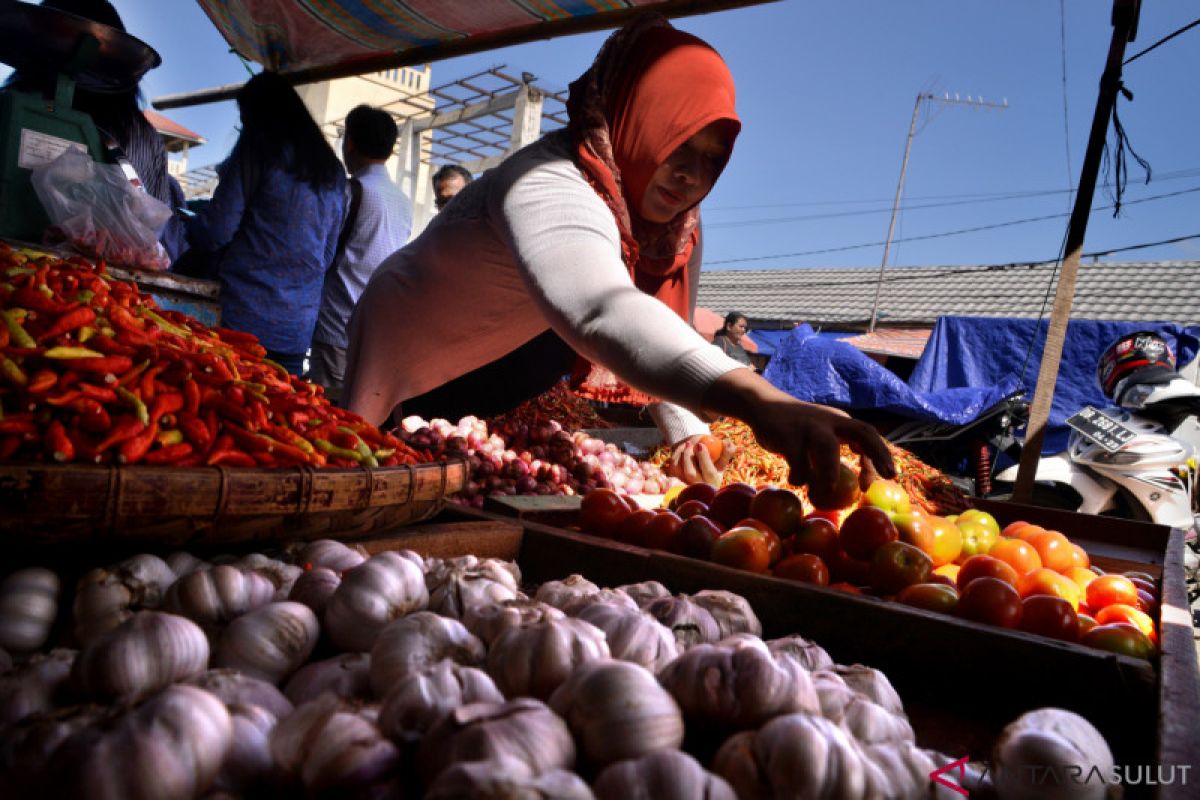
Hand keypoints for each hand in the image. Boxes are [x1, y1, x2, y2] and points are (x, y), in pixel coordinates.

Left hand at [666, 434, 735, 485]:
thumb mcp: (721, 462)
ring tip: (688, 444)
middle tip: (691, 444)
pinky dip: (676, 455)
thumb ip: (726, 453)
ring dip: (682, 454)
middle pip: (691, 473)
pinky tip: (683, 447)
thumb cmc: (714, 467)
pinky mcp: (676, 479)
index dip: (704, 458)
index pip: (709, 472)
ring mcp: (685, 483)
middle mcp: (698, 485)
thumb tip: (728, 443)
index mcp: (712, 481)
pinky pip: (673, 466)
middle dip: (689, 457)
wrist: (700, 477)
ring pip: (679, 469)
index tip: (700, 445)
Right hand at [700, 369, 895, 496]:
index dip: (881, 455)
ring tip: (827, 491)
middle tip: (887, 477)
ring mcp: (809, 427)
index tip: (887, 476)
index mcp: (840, 421)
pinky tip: (795, 480)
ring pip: (828, 449)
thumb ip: (838, 447)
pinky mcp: (788, 436)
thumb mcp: (822, 432)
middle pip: (862, 432)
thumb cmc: (797, 428)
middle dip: (877, 454)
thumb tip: (859, 480)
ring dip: (831, 473)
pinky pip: (798, 463)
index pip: (869, 434)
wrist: (763, 405)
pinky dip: (799, 477)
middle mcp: (829, 421)